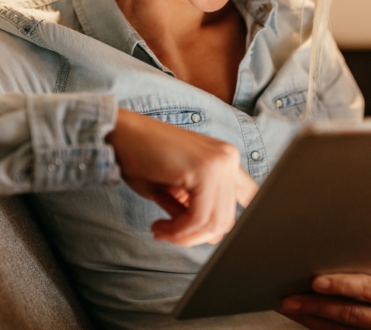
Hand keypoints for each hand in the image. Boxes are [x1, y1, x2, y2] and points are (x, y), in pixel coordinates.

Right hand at [105, 109, 258, 245]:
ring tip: (161, 230)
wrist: (119, 133)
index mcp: (225, 160)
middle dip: (196, 237)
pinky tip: (159, 226)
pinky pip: (198, 217)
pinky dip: (177, 230)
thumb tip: (211, 236)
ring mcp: (220, 161)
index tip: (197, 236)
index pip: (250, 199)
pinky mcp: (204, 168)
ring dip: (185, 236)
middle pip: (227, 220)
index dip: (227, 224)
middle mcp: (228, 158)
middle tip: (167, 235)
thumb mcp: (177, 189)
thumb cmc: (141, 157)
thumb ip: (198, 209)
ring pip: (215, 223)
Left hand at [278, 273, 370, 329]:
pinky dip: (311, 324)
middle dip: (315, 305)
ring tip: (287, 305)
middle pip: (349, 313)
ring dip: (308, 316)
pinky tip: (297, 314)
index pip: (366, 288)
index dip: (341, 285)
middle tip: (289, 298)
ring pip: (337, 329)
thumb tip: (317, 258)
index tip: (315, 281)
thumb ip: (359, 270)